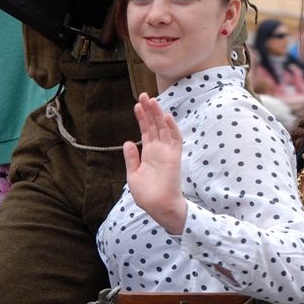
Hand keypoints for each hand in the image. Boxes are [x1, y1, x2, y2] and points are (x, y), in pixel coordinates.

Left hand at [123, 93, 186, 234]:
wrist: (159, 207)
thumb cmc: (147, 195)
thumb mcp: (133, 175)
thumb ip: (131, 158)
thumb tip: (128, 142)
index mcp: (149, 154)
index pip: (146, 131)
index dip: (142, 118)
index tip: (136, 105)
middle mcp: (159, 150)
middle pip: (155, 126)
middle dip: (149, 111)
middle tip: (144, 95)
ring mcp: (167, 153)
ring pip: (164, 129)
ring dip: (159, 115)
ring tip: (152, 100)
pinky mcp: (174, 157)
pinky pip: (175, 140)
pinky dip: (172, 128)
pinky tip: (166, 117)